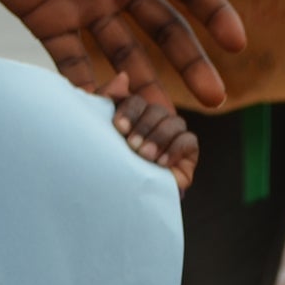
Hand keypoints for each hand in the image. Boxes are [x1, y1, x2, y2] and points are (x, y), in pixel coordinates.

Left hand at [0, 0, 247, 109]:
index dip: (215, 14)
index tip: (237, 44)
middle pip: (164, 32)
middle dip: (189, 64)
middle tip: (214, 99)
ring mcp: (85, 8)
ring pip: (123, 55)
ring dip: (142, 87)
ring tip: (158, 122)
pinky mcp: (47, 23)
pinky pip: (71, 61)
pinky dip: (85, 85)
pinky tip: (100, 110)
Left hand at [100, 72, 198, 190]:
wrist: (109, 207)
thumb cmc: (98, 171)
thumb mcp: (96, 135)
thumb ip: (103, 104)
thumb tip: (123, 77)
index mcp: (128, 118)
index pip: (135, 100)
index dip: (129, 110)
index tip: (117, 128)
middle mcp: (151, 125)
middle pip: (157, 109)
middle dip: (144, 126)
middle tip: (131, 146)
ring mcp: (170, 140)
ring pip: (174, 121)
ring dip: (158, 138)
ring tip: (144, 156)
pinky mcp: (186, 158)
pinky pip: (189, 141)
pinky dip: (175, 149)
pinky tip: (161, 164)